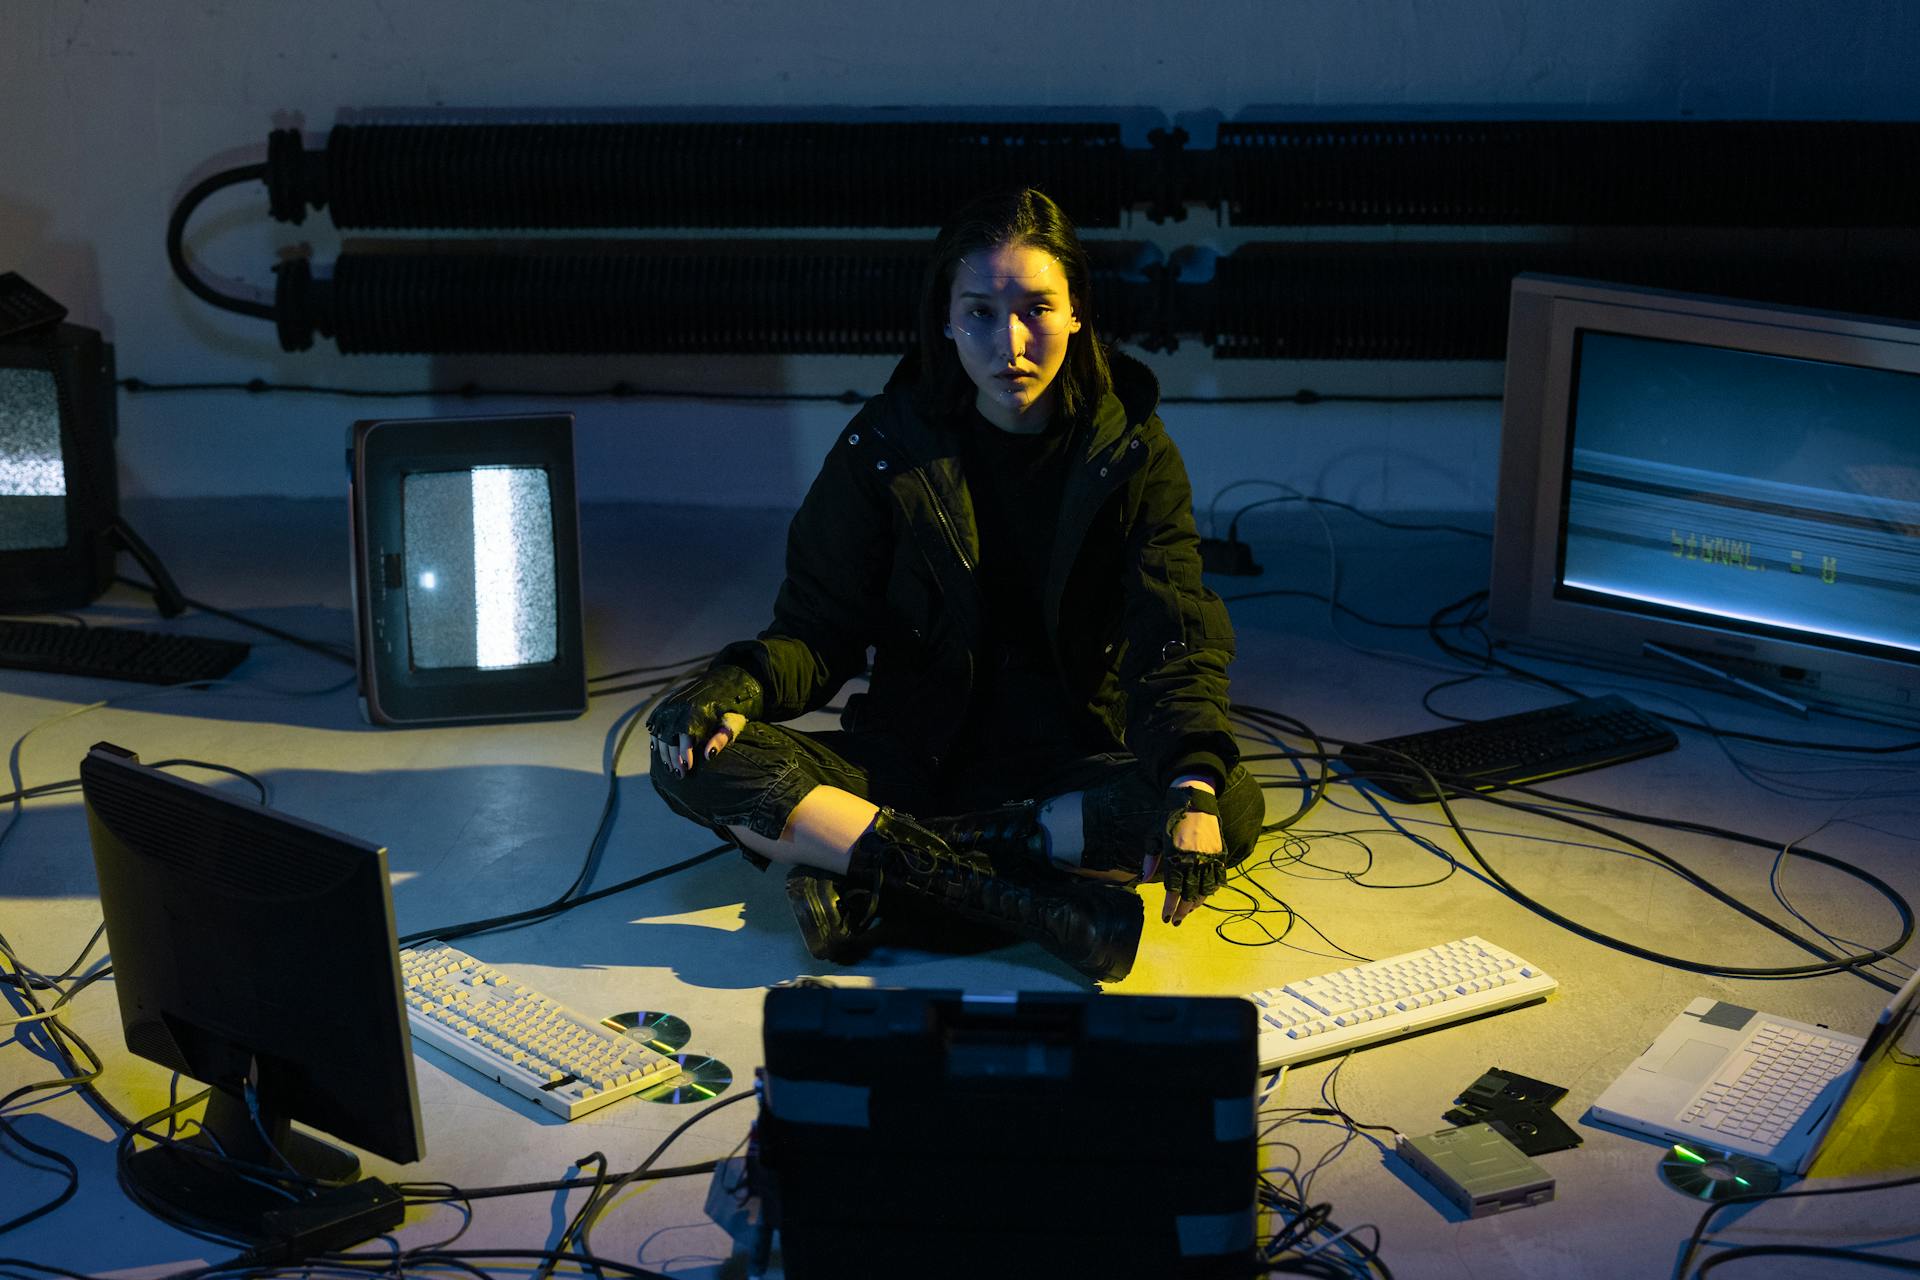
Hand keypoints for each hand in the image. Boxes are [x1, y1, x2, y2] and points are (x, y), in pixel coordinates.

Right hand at [645, 666, 763, 777]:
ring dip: (664, 754)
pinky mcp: (664, 706)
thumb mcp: (731, 721)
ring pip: (660, 735)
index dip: (684, 755)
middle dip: (673, 759)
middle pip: (669, 739)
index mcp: (694, 711)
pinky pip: (655, 727)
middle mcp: (678, 708)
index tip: (688, 769)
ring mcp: (668, 706)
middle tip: (680, 774)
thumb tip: (709, 756)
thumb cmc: (729, 706)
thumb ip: (721, 738)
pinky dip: (657, 742)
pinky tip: (662, 754)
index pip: (684, 738)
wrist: (722, 681)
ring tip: (671, 769)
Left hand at [1157, 783, 1224, 925]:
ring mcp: (1208, 858)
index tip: (1166, 918)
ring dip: (1196, 904)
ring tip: (1189, 910)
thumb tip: (1143, 879)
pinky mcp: (1219, 854)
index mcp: (1175, 858)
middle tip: (1177, 920)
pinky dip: (1212, 890)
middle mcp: (1193, 861)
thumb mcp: (1155, 837)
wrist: (1194, 801)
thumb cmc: (1170, 818)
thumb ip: (1150, 859)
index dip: (1170, 907)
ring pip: (1205, 890)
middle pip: (1189, 895)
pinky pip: (1218, 879)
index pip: (1173, 891)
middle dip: (1182, 911)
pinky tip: (1205, 895)